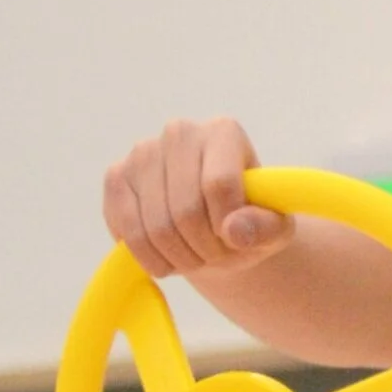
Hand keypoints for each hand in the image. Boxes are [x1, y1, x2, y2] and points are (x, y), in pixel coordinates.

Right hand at [102, 116, 296, 279]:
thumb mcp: (274, 228)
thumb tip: (235, 231)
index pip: (219, 186)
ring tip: (197, 259)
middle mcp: (179, 133)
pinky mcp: (116, 178)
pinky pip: (127, 232)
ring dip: (180, 259)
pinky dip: (150, 258)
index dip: (228, 228)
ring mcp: (142, 153)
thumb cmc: (249, 221)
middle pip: (186, 210)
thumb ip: (266, 228)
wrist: (214, 226)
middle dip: (206, 250)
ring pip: (155, 227)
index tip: (238, 242)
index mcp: (224, 132)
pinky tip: (169, 257)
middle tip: (218, 258)